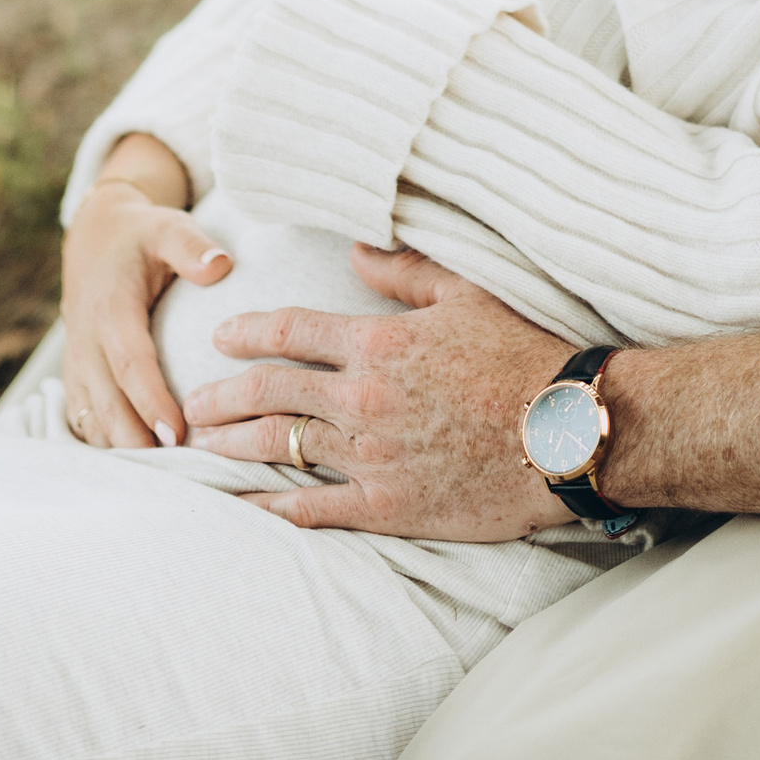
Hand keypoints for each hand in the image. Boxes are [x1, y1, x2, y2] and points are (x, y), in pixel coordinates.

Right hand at [60, 167, 231, 449]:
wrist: (94, 239)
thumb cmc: (141, 236)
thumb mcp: (168, 227)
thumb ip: (191, 247)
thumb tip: (221, 266)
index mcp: (110, 308)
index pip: (129, 363)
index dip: (150, 401)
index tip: (177, 434)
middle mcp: (86, 340)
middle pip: (106, 403)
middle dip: (136, 442)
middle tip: (175, 476)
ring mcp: (76, 362)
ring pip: (90, 418)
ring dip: (120, 450)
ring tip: (162, 484)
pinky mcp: (76, 376)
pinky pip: (83, 419)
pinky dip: (105, 445)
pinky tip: (137, 471)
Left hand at [182, 244, 574, 538]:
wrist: (565, 434)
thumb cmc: (525, 357)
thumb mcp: (469, 295)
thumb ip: (406, 273)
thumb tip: (357, 252)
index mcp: (379, 343)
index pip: (292, 332)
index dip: (248, 331)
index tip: (220, 338)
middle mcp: (362, 398)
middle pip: (271, 393)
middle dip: (223, 395)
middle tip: (193, 401)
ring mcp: (369, 456)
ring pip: (280, 447)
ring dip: (232, 444)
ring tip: (201, 444)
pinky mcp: (385, 506)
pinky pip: (311, 508)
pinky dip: (269, 506)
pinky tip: (242, 505)